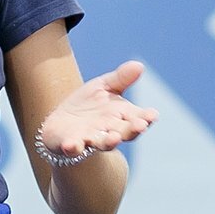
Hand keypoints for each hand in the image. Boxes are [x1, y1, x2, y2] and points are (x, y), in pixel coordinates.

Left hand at [37, 61, 157, 159]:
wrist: (62, 122)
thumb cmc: (88, 105)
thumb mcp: (104, 87)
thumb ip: (121, 78)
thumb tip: (139, 65)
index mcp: (121, 116)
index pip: (138, 117)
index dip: (146, 117)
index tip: (153, 115)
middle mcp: (110, 130)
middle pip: (125, 132)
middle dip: (133, 130)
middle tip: (140, 126)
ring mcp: (91, 139)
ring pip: (103, 143)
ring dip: (109, 141)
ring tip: (114, 138)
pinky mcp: (72, 144)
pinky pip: (74, 148)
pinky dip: (73, 147)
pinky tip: (71, 145)